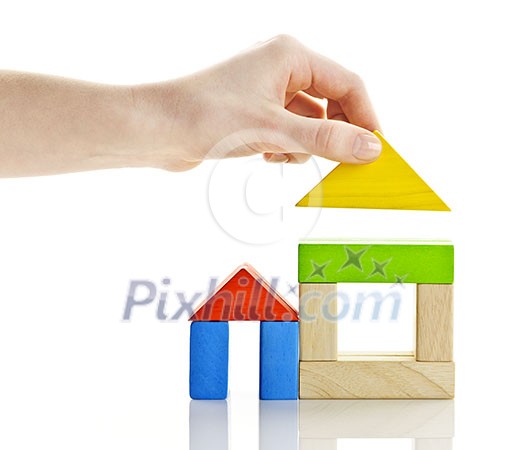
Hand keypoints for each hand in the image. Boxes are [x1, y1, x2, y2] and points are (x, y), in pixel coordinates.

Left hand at [134, 35, 381, 170]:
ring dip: (304, 145)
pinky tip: (267, 156)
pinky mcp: (253, 111)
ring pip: (310, 120)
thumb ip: (325, 139)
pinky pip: (288, 130)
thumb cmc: (206, 116)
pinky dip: (286, 147)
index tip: (374, 151)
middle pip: (331, 102)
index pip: (348, 84)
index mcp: (290, 55)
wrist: (155, 129)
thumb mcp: (274, 130)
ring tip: (281, 155)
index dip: (365, 118)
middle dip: (332, 134)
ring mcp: (266, 89)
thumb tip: (371, 148)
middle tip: (338, 163)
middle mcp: (281, 67)